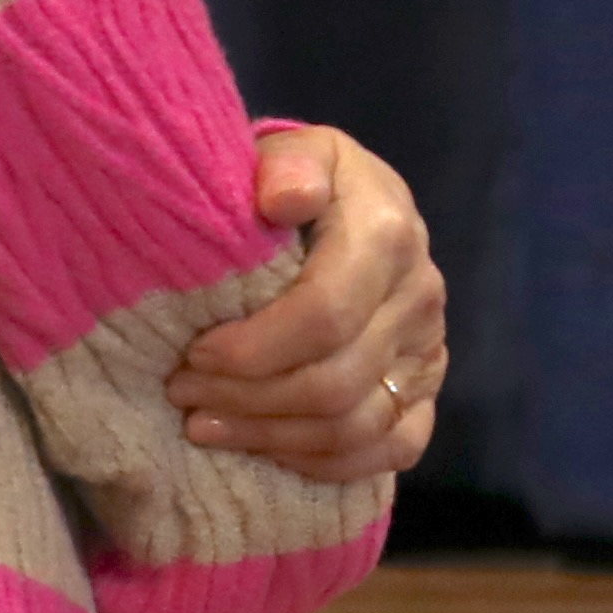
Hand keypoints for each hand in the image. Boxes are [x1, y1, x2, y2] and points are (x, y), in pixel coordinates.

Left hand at [180, 125, 446, 486]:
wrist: (345, 201)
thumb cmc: (296, 182)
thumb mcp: (292, 150)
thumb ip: (286, 164)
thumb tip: (286, 197)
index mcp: (388, 234)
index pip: (324, 317)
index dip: (253, 350)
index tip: (193, 354)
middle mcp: (421, 296)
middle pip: (335, 382)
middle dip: (247, 398)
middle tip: (182, 393)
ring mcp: (430, 348)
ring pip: (357, 424)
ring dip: (272, 436)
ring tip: (205, 425)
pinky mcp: (428, 388)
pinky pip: (394, 449)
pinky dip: (327, 462)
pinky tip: (269, 451)